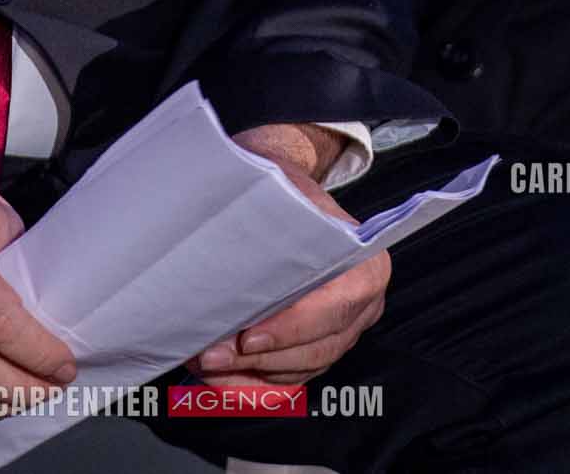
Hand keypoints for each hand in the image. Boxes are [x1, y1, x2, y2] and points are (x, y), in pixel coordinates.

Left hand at [185, 122, 388, 387]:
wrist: (285, 190)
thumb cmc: (284, 187)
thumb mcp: (283, 185)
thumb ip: (272, 216)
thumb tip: (232, 249)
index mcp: (366, 264)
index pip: (335, 308)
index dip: (291, 328)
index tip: (246, 337)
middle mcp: (362, 306)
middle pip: (315, 348)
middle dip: (258, 359)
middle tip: (209, 354)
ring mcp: (341, 333)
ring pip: (298, 370)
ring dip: (247, 375)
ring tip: (203, 362)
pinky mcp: (316, 349)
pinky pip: (287, 381)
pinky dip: (250, 385)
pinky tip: (216, 377)